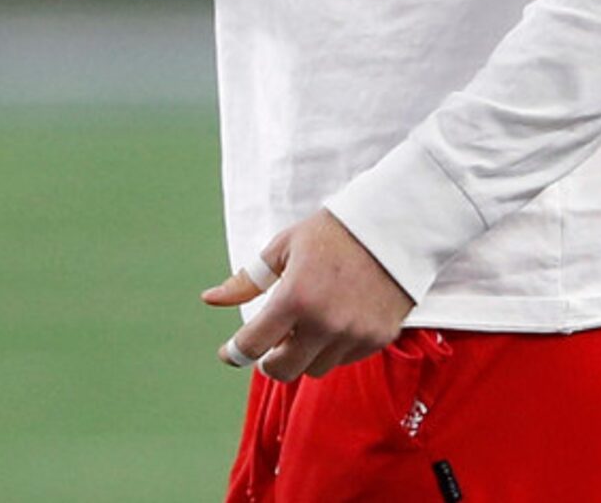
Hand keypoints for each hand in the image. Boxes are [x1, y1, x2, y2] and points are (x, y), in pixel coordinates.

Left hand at [202, 208, 413, 381]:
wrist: (391, 229)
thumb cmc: (328, 234)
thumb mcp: (282, 249)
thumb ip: (247, 281)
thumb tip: (209, 300)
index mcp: (295, 297)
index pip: (255, 344)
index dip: (235, 353)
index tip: (228, 353)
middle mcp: (325, 323)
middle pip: (284, 371)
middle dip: (270, 362)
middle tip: (269, 345)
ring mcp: (354, 335)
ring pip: (315, 368)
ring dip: (303, 354)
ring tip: (306, 324)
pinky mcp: (377, 340)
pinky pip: (344, 359)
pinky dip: (331, 348)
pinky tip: (334, 321)